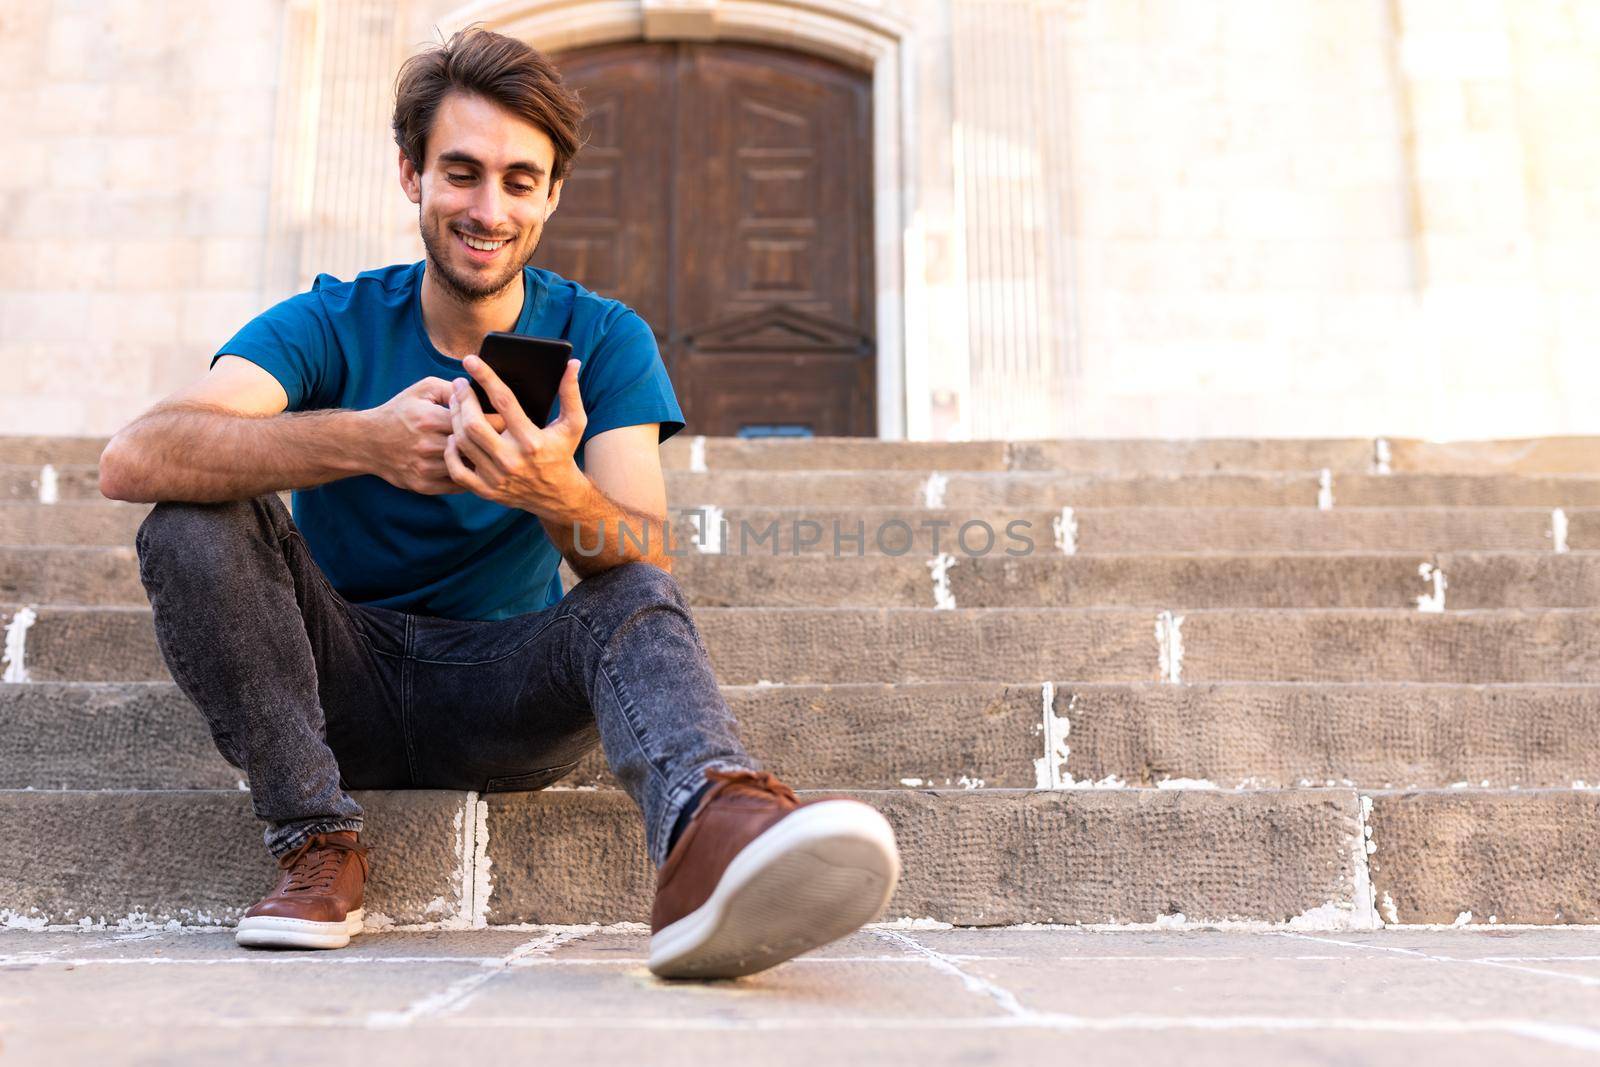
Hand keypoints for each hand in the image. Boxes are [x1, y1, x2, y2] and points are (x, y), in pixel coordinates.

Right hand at [367, 377, 503, 494]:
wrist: (368, 441)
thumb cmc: (400, 411)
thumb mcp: (422, 390)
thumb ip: (450, 388)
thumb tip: (476, 389)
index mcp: (429, 419)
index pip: (473, 422)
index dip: (494, 422)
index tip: (508, 422)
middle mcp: (427, 446)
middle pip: (472, 447)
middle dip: (493, 444)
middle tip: (509, 441)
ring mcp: (425, 468)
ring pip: (465, 468)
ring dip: (482, 463)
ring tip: (497, 456)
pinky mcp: (423, 485)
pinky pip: (455, 484)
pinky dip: (469, 477)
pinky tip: (478, 470)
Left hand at [445, 354, 586, 512]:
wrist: (559, 496)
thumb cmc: (563, 453)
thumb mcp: (574, 424)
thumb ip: (571, 393)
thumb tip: (572, 363)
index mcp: (532, 440)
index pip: (504, 401)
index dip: (485, 377)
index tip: (471, 360)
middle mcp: (512, 460)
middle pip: (473, 424)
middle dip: (462, 399)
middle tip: (458, 384)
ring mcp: (497, 476)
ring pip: (462, 443)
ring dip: (454, 419)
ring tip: (455, 404)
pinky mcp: (487, 490)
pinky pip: (457, 470)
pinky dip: (451, 452)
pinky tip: (454, 436)